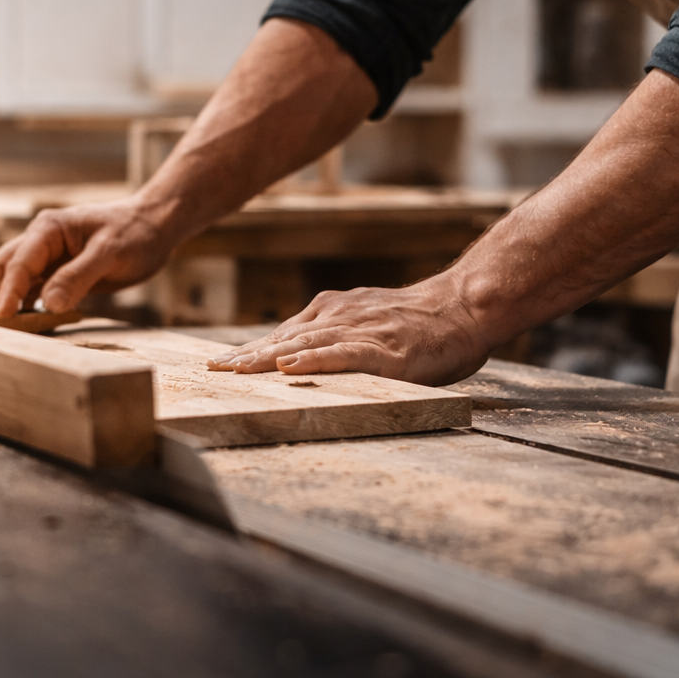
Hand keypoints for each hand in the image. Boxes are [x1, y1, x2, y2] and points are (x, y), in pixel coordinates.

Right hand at [0, 199, 172, 316]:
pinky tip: (25, 322)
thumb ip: (78, 276)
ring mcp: (49, 256)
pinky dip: (26, 304)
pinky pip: (35, 288)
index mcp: (49, 228)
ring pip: (15, 278)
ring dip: (5, 299)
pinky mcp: (59, 272)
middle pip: (4, 266)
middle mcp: (42, 240)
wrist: (155, 228)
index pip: (19, 262)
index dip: (8, 290)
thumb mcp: (110, 254)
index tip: (2, 316)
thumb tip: (49, 304)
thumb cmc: (135, 234)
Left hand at [205, 273, 491, 386]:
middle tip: (215, 371)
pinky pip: (343, 355)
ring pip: (305, 345)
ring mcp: (361, 331)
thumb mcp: (369, 321)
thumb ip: (338, 335)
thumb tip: (300, 354)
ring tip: (237, 371)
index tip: (223, 364)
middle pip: (284, 339)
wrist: (463, 307)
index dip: (252, 351)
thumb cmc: (420, 322)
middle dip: (247, 356)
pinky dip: (314, 361)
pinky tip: (290, 368)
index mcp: (335, 311)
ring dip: (267, 359)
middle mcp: (341, 317)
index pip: (283, 334)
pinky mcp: (383, 349)